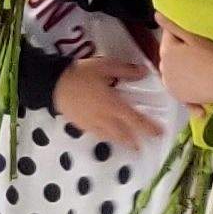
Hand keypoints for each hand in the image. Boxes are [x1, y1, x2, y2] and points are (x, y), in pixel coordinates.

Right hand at [52, 56, 166, 147]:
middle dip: (135, 141)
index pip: (135, 119)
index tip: (160, 133)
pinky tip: (107, 135)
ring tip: (130, 145)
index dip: (148, 127)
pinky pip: (97, 134)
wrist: (52, 84)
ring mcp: (92, 123)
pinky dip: (106, 137)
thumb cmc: (81, 74)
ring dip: (122, 141)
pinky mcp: (81, 124)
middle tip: (144, 146)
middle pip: (123, 133)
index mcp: (113, 104)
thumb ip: (125, 71)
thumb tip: (144, 72)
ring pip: (110, 136)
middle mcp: (105, 118)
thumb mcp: (105, 66)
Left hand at [150, 20, 212, 107]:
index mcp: (166, 51)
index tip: (195, 37)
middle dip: (178, 50)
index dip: (181, 34)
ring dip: (179, 66)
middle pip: (169, 53)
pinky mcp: (177, 96)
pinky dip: (182, 82)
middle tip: (198, 51)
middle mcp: (163, 68)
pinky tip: (195, 80)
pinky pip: (176, 84)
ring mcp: (169, 84)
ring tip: (198, 66)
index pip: (168, 35)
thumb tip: (157, 15)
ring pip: (172, 69)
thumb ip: (173, 26)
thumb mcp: (194, 38)